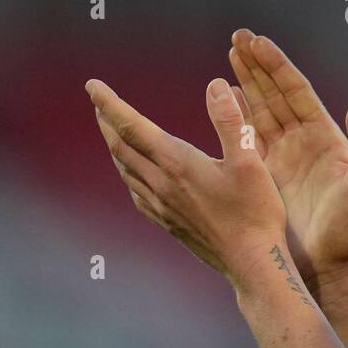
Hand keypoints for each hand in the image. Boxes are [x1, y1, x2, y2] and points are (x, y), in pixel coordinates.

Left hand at [85, 76, 286, 287]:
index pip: (132, 126)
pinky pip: (135, 192)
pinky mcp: (168, 222)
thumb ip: (231, 121)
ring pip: (125, 170)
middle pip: (122, 147)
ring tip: (112, 131)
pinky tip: (133, 174)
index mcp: (177, 164)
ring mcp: (162, 206)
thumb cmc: (255, 212)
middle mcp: (162, 184)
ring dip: (115, 146)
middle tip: (97, 102)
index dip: (109, 103)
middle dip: (107, 121)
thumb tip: (216, 85)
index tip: (92, 85)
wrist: (251, 263)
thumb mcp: (250, 160)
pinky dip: (127, 172)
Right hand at [227, 30, 347, 288]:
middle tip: (237, 36)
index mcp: (324, 137)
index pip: (296, 91)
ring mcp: (283, 156)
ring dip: (246, 83)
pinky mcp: (266, 174)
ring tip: (229, 56)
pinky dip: (237, 115)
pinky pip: (248, 137)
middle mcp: (303, 141)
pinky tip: (225, 98)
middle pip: (276, 93)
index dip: (277, 65)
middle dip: (257, 65)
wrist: (326, 267)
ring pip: (260, 110)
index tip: (258, 41)